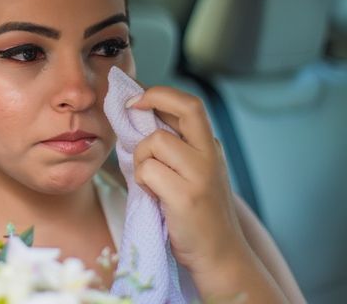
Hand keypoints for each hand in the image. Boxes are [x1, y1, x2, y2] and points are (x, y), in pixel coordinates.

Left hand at [128, 86, 248, 274]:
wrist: (219, 255)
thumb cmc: (197, 213)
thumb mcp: (192, 172)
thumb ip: (173, 146)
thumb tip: (137, 116)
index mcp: (210, 146)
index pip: (189, 104)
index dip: (160, 94)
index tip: (135, 100)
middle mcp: (210, 155)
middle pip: (186, 107)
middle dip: (152, 98)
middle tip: (130, 108)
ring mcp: (201, 175)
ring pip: (155, 142)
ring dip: (141, 159)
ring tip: (150, 181)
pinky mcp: (187, 196)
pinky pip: (147, 171)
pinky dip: (141, 181)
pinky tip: (153, 197)